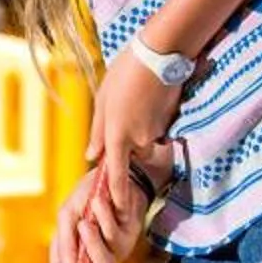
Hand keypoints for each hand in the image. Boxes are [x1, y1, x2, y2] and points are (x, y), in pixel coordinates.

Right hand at [49, 172, 131, 262]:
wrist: (114, 171)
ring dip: (92, 244)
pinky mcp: (130, 236)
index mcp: (76, 261)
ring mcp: (114, 251)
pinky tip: (99, 203)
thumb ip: (63, 245)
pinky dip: (103, 220)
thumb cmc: (85, 195)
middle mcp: (96, 262)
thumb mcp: (66, 216)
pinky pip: (115, 237)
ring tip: (84, 223)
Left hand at [86, 45, 178, 238]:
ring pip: (146, 144)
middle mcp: (137, 139)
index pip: (116, 175)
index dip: (116, 195)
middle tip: (127, 120)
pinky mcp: (170, 122)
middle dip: (130, 149)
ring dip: (141, 131)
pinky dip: (153, 121)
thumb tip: (92, 156)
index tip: (117, 209)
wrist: (160, 53)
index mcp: (116, 135)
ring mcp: (156, 132)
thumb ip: (98, 132)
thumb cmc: (125, 74)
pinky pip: (158, 131)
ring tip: (138, 102)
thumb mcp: (103, 101)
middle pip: (133, 157)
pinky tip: (149, 100)